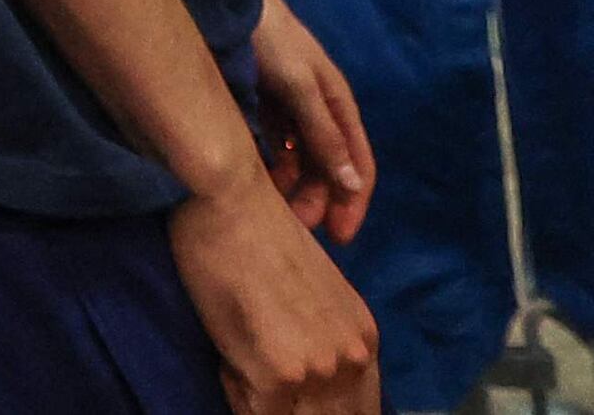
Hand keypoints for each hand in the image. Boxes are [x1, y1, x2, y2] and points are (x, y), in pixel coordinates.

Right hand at [169, 168, 379, 414]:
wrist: (230, 200)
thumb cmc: (257, 233)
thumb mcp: (311, 295)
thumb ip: (321, 341)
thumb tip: (302, 389)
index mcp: (364, 338)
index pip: (355, 408)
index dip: (319, 408)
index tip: (295, 397)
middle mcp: (352, 358)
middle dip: (294, 408)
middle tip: (268, 381)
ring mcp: (318, 369)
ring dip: (264, 399)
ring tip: (244, 367)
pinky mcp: (279, 376)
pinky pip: (252, 410)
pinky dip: (236, 391)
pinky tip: (228, 357)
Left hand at [248, 0, 376, 242]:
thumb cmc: (271, 39)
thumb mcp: (301, 88)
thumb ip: (324, 134)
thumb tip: (352, 185)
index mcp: (338, 106)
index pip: (358, 166)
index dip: (353, 204)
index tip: (340, 239)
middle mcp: (318, 112)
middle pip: (326, 170)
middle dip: (316, 201)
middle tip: (294, 228)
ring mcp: (290, 110)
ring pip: (298, 163)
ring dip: (291, 189)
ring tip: (272, 209)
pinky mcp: (262, 106)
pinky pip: (272, 147)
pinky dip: (269, 167)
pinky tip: (255, 181)